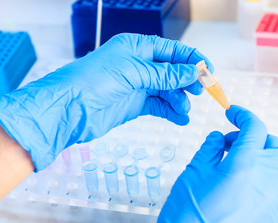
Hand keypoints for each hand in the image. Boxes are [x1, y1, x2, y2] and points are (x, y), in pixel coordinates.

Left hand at [0, 33, 212, 170]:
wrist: (68, 109)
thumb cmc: (92, 80)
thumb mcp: (133, 72)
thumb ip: (164, 74)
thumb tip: (193, 72)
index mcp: (137, 47)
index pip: (172, 50)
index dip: (192, 59)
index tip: (208, 72)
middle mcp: (138, 65)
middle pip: (173, 70)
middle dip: (188, 81)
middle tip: (200, 92)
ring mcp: (137, 85)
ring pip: (168, 90)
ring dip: (179, 99)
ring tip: (184, 109)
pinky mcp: (134, 104)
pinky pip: (159, 106)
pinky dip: (171, 112)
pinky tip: (180, 119)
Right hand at [154, 105, 277, 222]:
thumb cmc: (188, 213)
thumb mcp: (194, 172)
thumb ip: (210, 149)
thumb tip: (220, 137)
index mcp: (245, 162)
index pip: (254, 127)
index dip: (243, 115)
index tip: (233, 113)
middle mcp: (268, 178)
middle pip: (272, 144)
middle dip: (252, 138)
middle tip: (230, 146)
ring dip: (268, 160)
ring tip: (247, 167)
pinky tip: (262, 189)